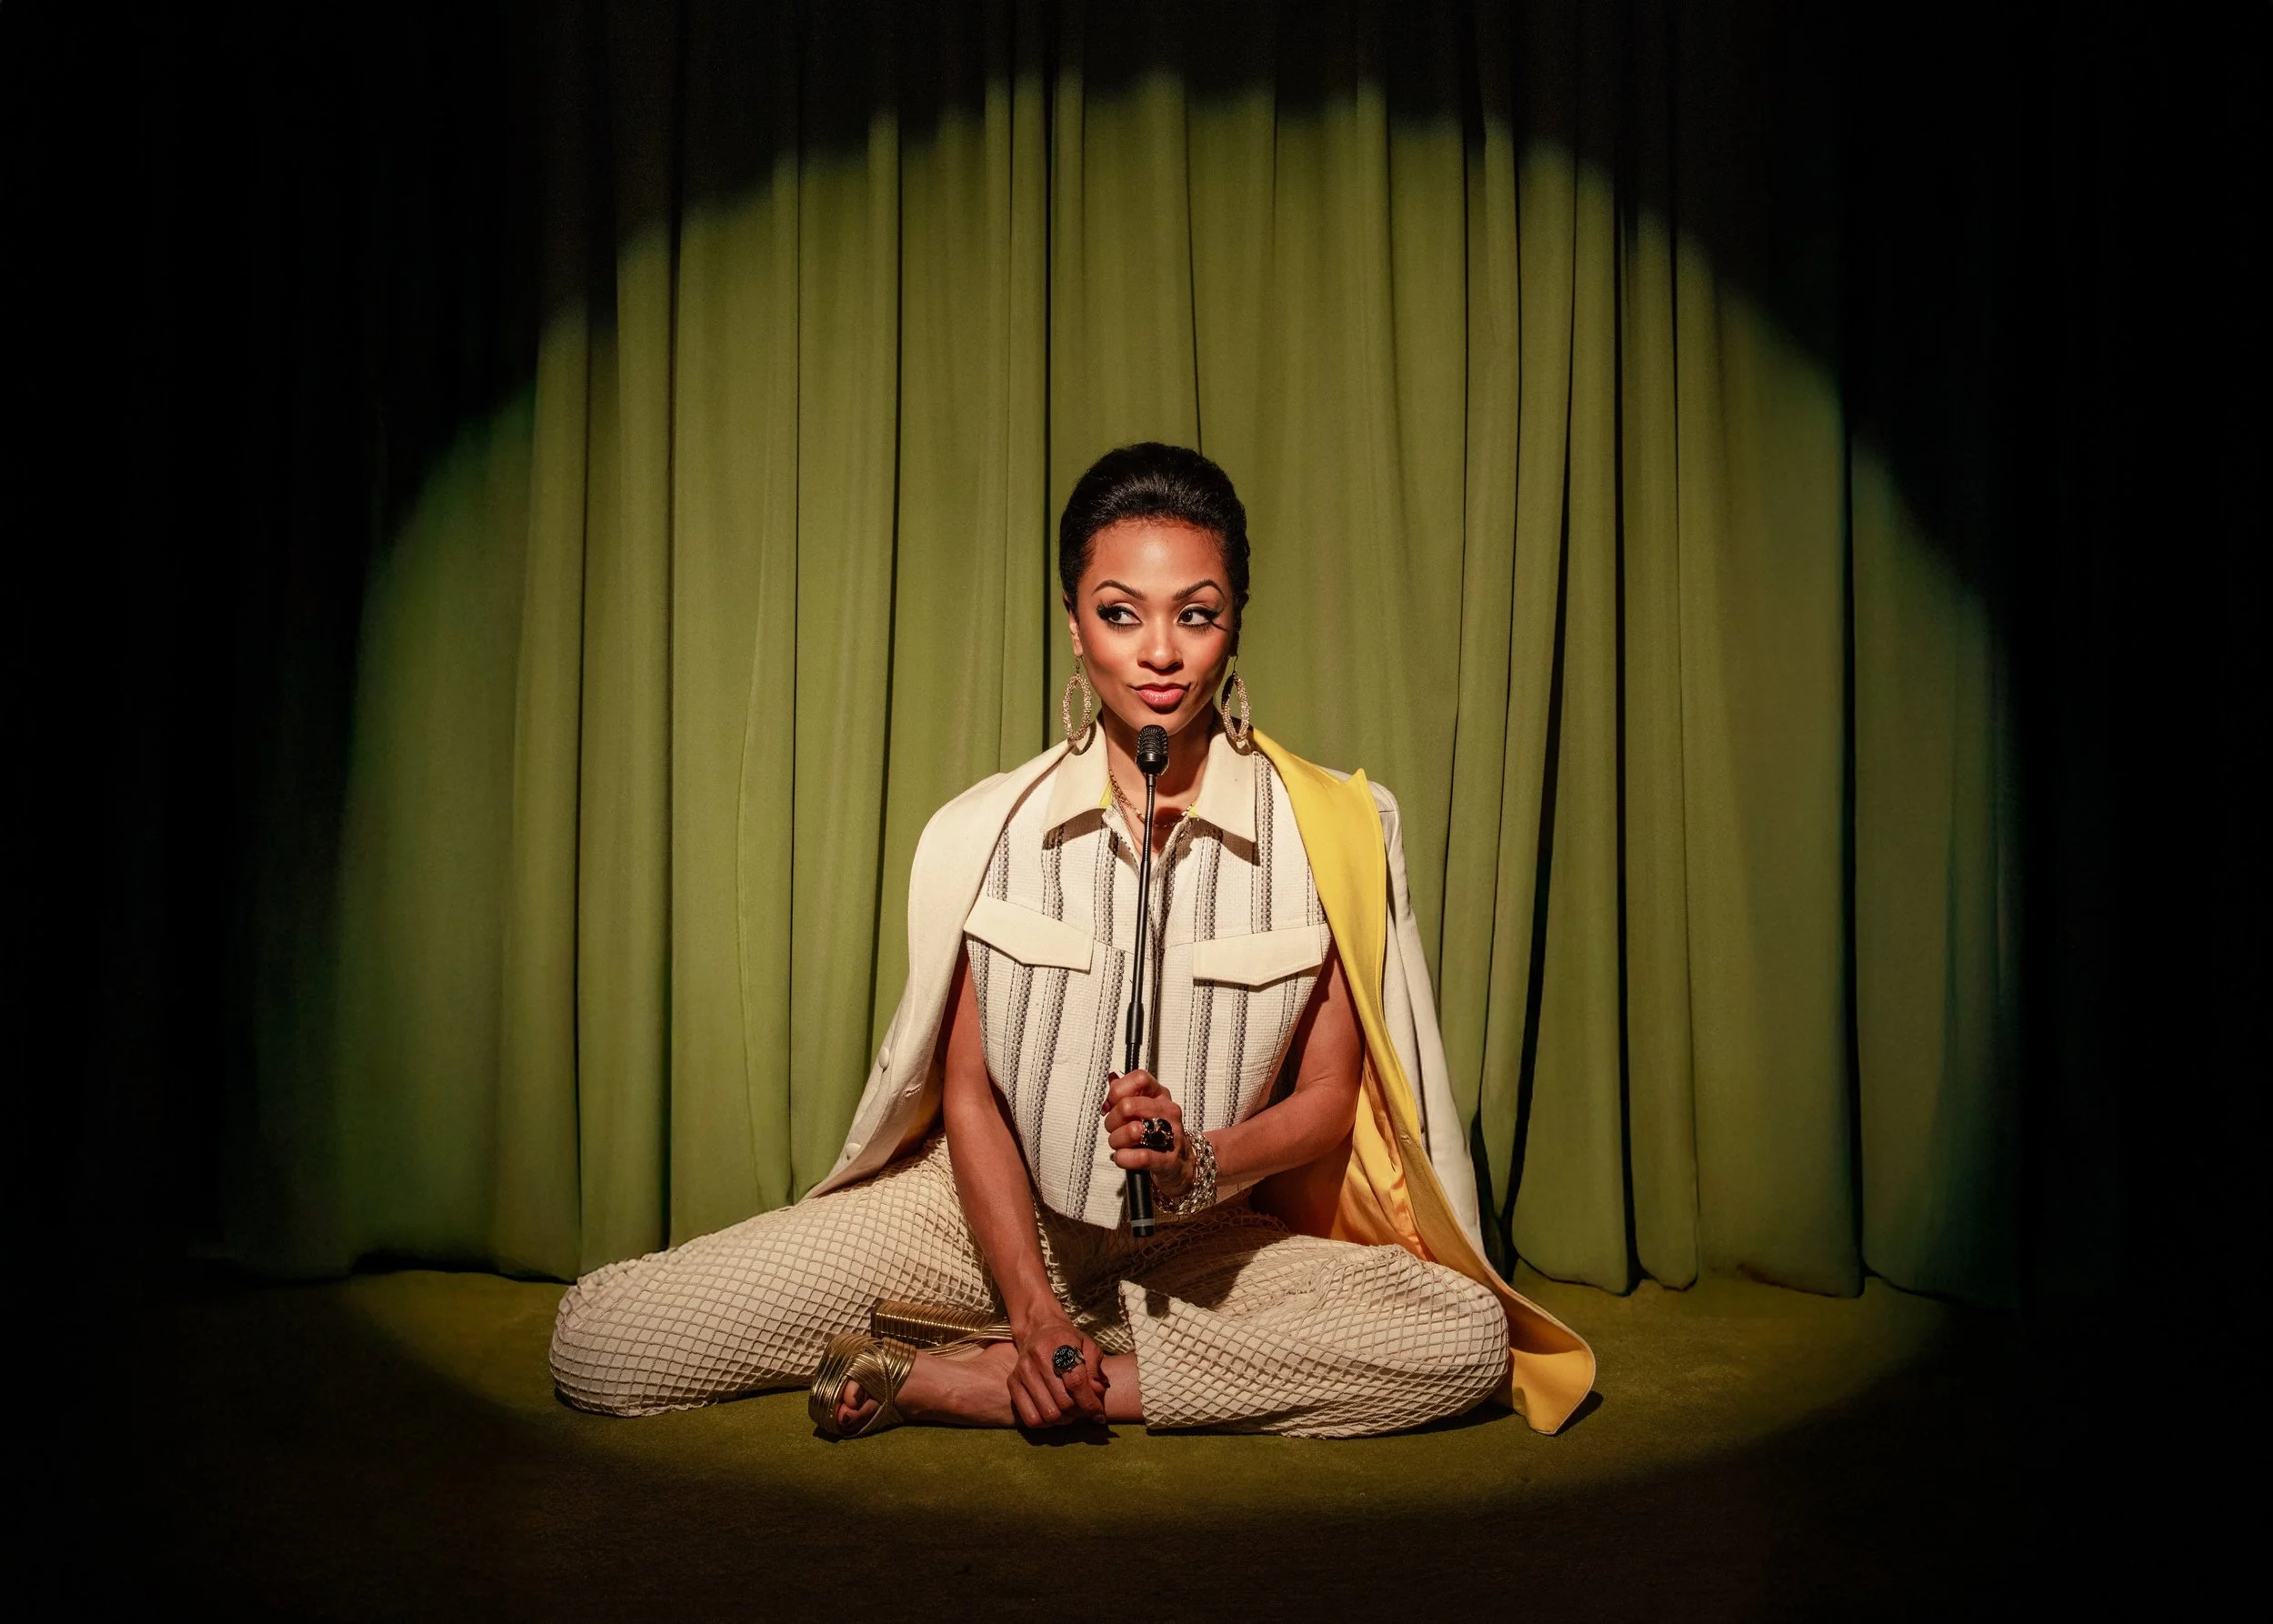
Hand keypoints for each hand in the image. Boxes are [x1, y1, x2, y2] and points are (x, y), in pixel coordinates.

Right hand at [1009, 1317, 1106, 1427]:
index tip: (1098, 1414)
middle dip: (1079, 1412)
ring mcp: (1022, 1371)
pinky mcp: (1012, 1383)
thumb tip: (1096, 1394)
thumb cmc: (1068, 1342)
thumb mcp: (1088, 1346)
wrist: (1039, 1331)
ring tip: (1070, 1412)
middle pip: (1063, 1402)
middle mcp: (1038, 1357)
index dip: (1090, 1403)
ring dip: (1065, 1419)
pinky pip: (1031, 1418)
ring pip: (1048, 1414)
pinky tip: (1054, 1414)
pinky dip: (1046, 1424)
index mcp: (1060, 1344)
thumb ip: (1096, 1369)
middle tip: (1084, 1410)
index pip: (1076, 1383)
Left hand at [1102, 1070, 1194, 1202]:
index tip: (1110, 1106)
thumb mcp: (1145, 1107)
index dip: (1117, 1092)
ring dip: (1116, 1141)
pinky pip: (1139, 1157)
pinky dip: (1123, 1158)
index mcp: (1160, 1095)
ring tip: (1120, 1145)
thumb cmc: (1159, 1133)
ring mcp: (1171, 1135)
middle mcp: (1168, 1111)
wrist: (1183, 1162)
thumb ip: (1126, 1094)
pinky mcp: (1167, 1159)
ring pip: (1133, 1131)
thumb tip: (1112, 1078)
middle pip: (1128, 1106)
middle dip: (1112, 1121)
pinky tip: (1123, 1157)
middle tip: (1113, 1129)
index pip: (1139, 1079)